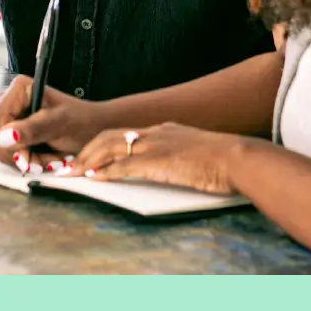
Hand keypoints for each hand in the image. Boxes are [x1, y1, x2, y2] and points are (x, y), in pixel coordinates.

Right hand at [0, 75, 107, 174]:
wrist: (95, 130)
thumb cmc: (82, 121)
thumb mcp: (58, 124)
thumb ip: (32, 129)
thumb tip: (4, 136)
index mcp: (20, 89)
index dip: (8, 142)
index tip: (26, 158)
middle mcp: (12, 101)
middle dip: (19, 154)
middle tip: (42, 163)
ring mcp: (13, 117)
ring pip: (1, 147)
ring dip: (26, 160)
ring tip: (50, 160)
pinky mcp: (16, 133)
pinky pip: (10, 153)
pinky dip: (28, 161)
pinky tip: (45, 160)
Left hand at [67, 122, 245, 195]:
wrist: (239, 158)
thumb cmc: (226, 160)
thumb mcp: (197, 151)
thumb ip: (180, 156)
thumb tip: (174, 166)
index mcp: (165, 130)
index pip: (124, 133)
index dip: (103, 144)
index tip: (89, 156)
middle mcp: (156, 133)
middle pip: (110, 136)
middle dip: (87, 151)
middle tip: (71, 165)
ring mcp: (155, 146)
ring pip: (110, 148)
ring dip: (88, 161)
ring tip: (73, 173)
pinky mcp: (158, 162)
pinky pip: (123, 165)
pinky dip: (105, 172)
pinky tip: (93, 179)